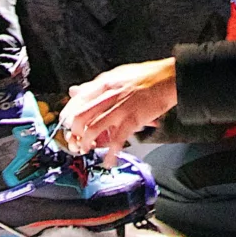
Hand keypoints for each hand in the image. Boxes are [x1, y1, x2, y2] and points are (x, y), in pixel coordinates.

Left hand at [59, 59, 177, 161]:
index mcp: (104, 83)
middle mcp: (108, 94)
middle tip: (74, 139)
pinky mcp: (132, 120)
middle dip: (73, 131)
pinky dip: (110, 154)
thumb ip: (95, 85)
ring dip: (86, 143)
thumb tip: (75, 91)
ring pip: (93, 129)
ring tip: (86, 150)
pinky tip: (108, 162)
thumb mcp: (116, 74)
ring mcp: (120, 108)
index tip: (65, 125)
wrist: (169, 78)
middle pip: (80, 116)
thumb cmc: (146, 76)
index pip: (76, 100)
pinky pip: (117, 141)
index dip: (67, 115)